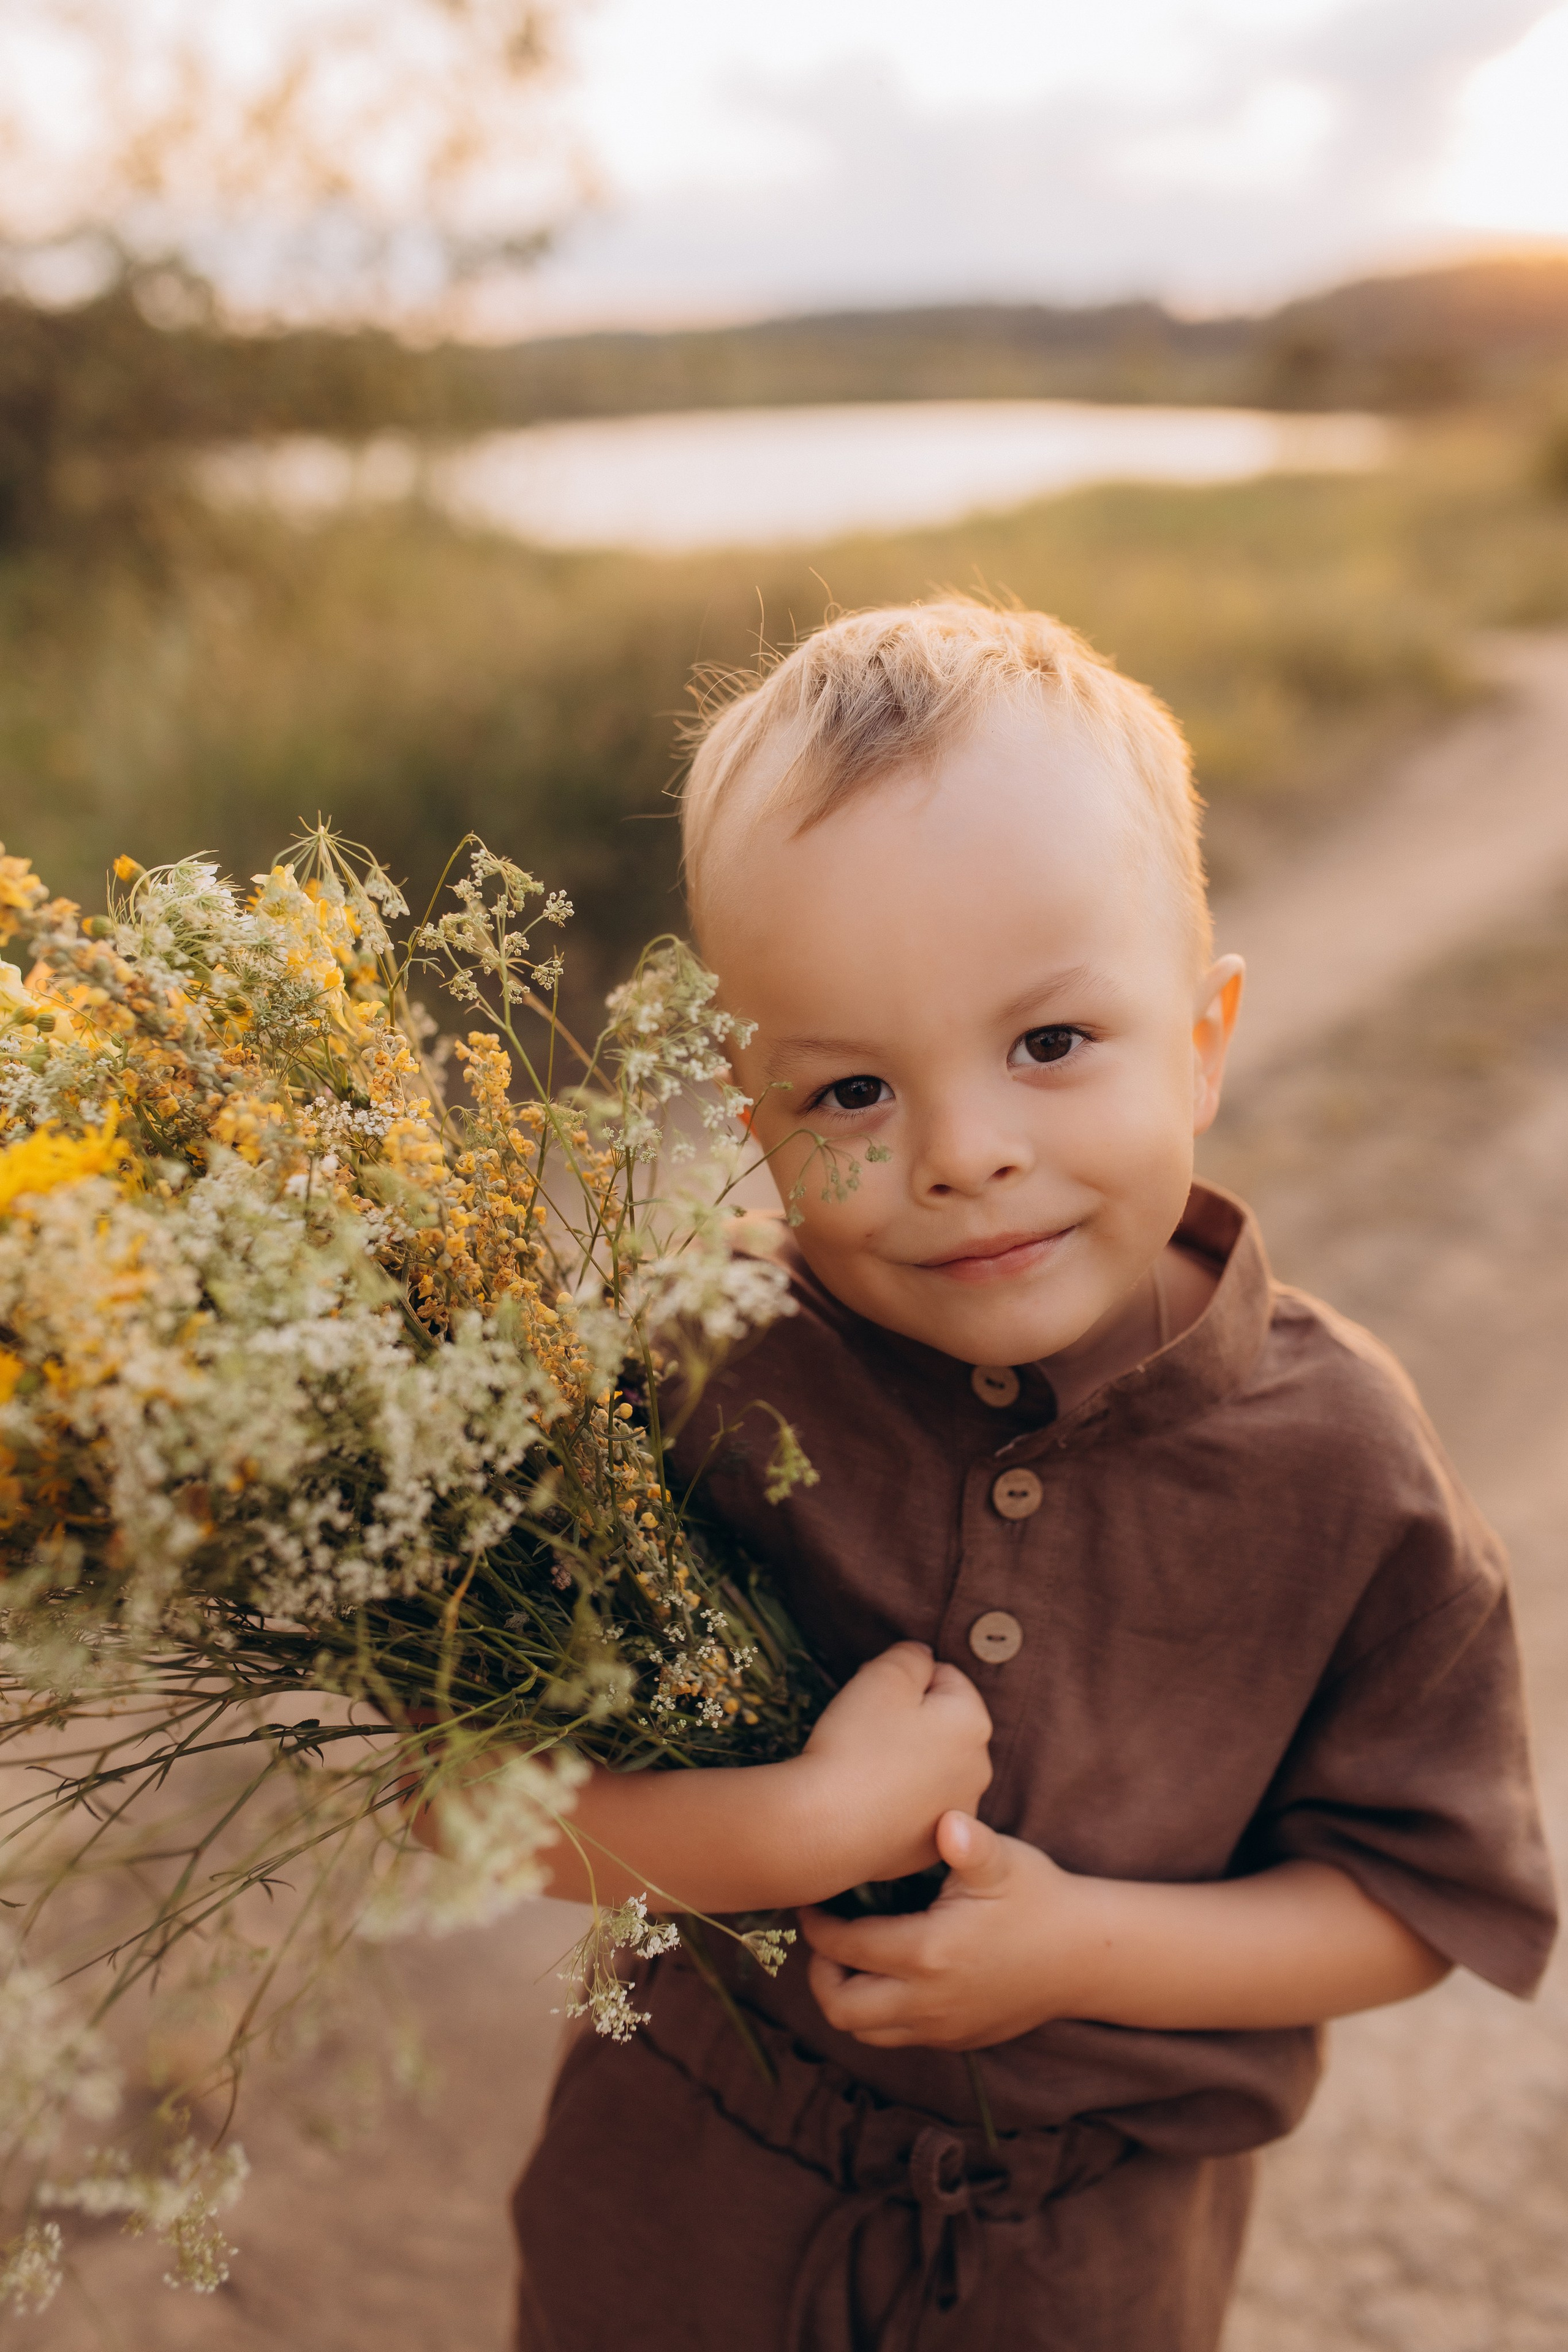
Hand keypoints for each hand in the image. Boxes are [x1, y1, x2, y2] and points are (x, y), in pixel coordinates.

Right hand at [796, 1644, 992, 1889]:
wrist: (826, 1828)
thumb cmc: (855, 1743)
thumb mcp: (883, 1676)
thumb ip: (911, 1656)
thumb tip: (924, 1658)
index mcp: (973, 1723)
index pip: (946, 1677)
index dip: (906, 1678)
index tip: (873, 1693)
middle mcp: (978, 1771)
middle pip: (943, 1725)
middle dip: (910, 1719)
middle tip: (865, 1726)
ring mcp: (956, 1814)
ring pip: (932, 1767)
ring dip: (906, 1759)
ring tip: (864, 1765)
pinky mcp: (930, 1848)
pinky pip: (917, 1807)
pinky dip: (898, 1799)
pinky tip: (866, 1799)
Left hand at [801, 1810, 1080, 2049]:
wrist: (1086, 1956)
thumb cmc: (1039, 1898)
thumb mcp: (1004, 1862)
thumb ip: (970, 1844)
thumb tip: (949, 1822)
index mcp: (929, 1954)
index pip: (844, 1947)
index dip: (817, 1924)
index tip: (812, 1899)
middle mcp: (927, 2002)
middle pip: (840, 2007)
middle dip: (820, 1971)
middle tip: (826, 1935)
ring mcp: (941, 2029)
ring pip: (865, 2031)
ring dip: (847, 1997)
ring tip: (851, 1956)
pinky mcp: (956, 2041)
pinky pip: (897, 2038)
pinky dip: (879, 2012)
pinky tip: (889, 1973)